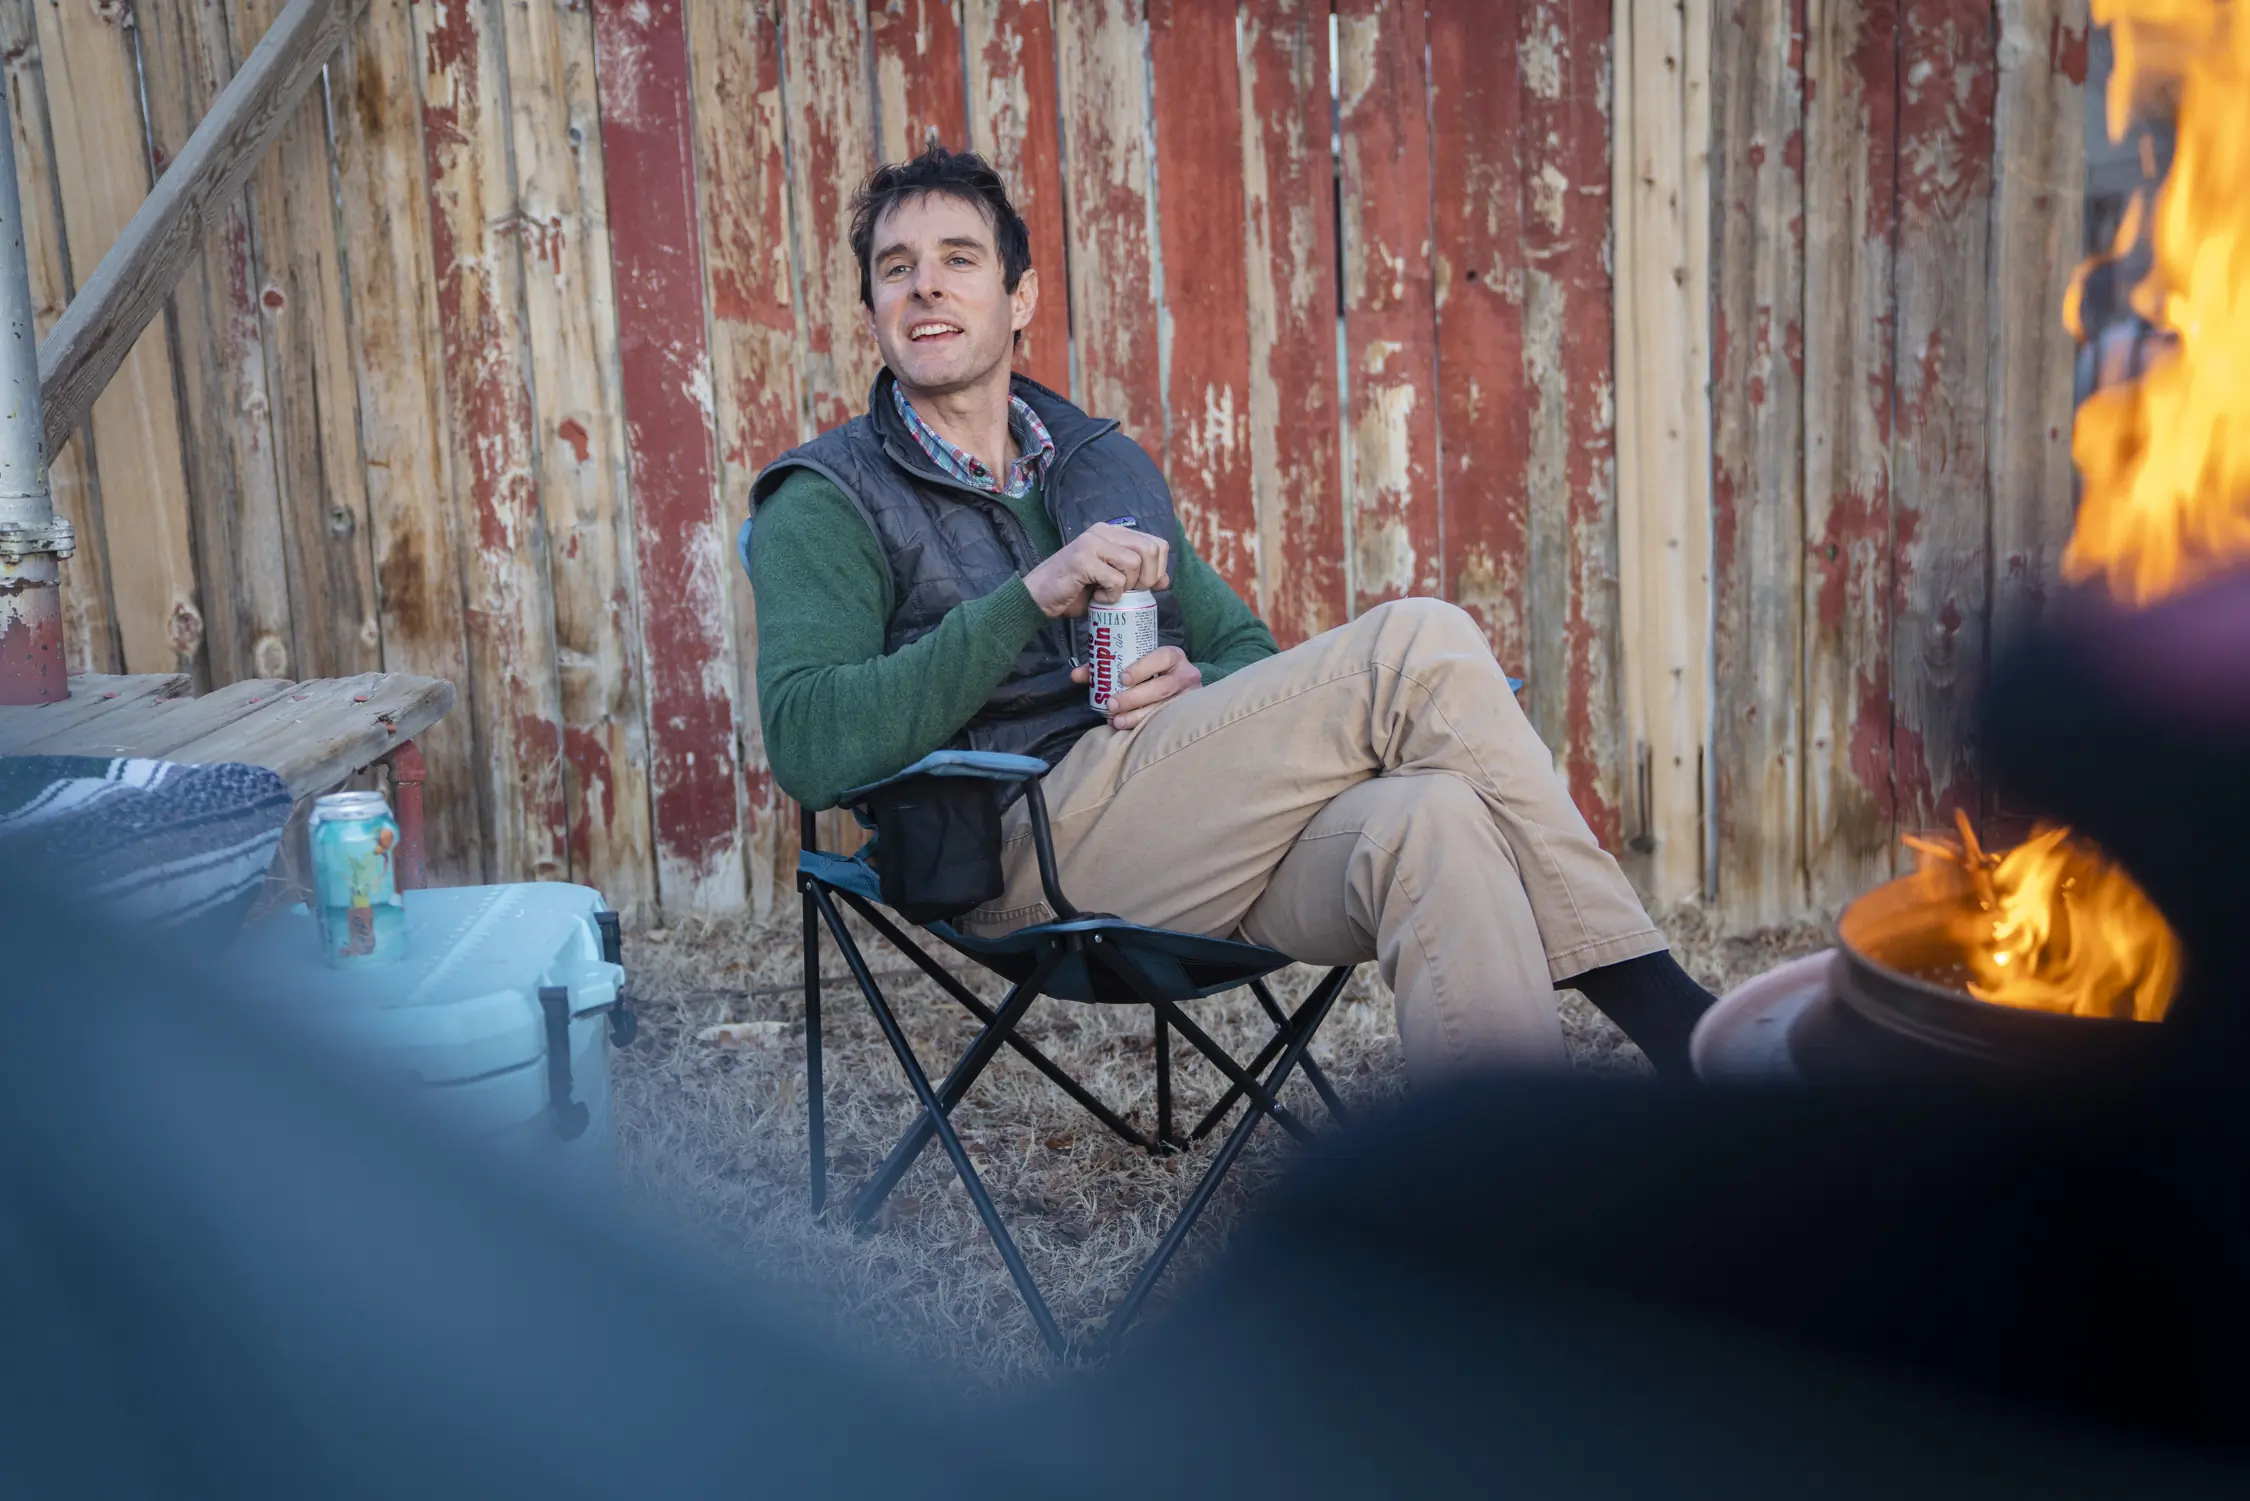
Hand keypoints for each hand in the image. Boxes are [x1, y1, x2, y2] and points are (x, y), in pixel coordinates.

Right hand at [1022, 522, 1170, 617]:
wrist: (1038, 597)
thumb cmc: (1076, 590)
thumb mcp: (1112, 580)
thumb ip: (1137, 575)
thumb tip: (1166, 580)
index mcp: (1113, 532)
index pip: (1157, 543)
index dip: (1158, 569)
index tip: (1143, 587)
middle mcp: (1103, 531)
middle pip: (1150, 549)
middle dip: (1147, 578)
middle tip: (1129, 592)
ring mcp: (1091, 543)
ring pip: (1134, 563)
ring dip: (1126, 587)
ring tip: (1108, 593)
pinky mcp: (1082, 559)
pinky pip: (1115, 579)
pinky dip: (1111, 596)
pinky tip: (1097, 597)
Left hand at [1071, 646, 1200, 729]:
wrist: (1177, 687)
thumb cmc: (1149, 673)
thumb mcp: (1133, 664)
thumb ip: (1105, 667)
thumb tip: (1076, 675)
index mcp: (1173, 656)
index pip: (1161, 657)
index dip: (1142, 668)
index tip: (1122, 678)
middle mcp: (1186, 675)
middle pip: (1162, 687)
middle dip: (1134, 698)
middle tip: (1111, 704)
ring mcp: (1188, 698)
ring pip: (1164, 708)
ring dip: (1137, 716)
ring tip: (1116, 721)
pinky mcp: (1186, 715)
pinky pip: (1165, 723)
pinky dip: (1144, 726)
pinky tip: (1128, 729)